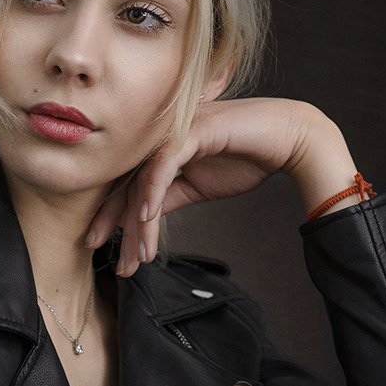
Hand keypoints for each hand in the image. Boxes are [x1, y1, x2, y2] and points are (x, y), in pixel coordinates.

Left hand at [86, 97, 352, 274]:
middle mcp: (160, 138)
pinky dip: (153, 192)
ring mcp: (174, 132)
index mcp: (159, 150)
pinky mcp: (191, 131)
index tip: (100, 246)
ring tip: (136, 254)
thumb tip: (140, 219)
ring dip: (136, 221)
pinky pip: (163, 165)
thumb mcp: (196, 187)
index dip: (110, 215)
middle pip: (125, 182)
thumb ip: (167, 197)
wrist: (289, 138)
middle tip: (96, 250)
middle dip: (111, 221)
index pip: (126, 184)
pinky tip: (146, 218)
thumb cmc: (246, 159)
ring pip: (142, 180)